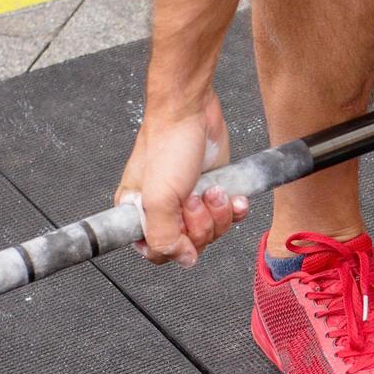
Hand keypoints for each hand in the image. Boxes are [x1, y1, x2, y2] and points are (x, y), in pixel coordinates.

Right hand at [114, 93, 247, 266]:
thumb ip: (163, 236)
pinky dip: (234, 209)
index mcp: (139, 214)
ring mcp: (191, 202)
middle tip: (194, 199)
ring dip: (218, 214)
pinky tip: (232, 195)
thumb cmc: (168, 145)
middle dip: (200, 224)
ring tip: (212, 190)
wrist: (194, 113)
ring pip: (212, 232)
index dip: (174, 246)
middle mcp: (165, 210)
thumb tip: (183, 259)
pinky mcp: (214, 192)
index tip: (180, 228)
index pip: (156, 252)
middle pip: (190, 244)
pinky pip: (229, 217)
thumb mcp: (159, 197)